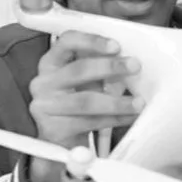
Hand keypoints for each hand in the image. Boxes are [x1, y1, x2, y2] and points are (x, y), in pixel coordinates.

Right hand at [27, 30, 142, 181]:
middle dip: (110, 67)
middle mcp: (44, 82)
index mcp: (51, 62)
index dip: (92, 41)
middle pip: (78, 70)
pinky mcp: (53, 129)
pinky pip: (88, 122)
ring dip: (116, 102)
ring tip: (138, 102)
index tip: (116, 46)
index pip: (67, 42)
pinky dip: (114, 119)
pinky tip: (129, 117)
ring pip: (85, 101)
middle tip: (135, 66)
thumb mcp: (84, 79)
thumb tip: (129, 62)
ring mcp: (46, 107)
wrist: (60, 139)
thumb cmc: (77, 100)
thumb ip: (99, 67)